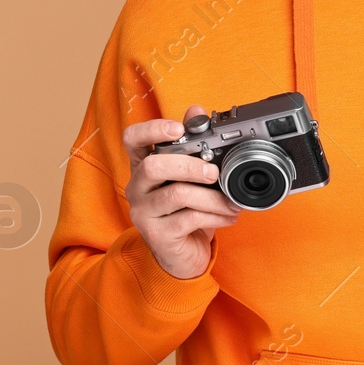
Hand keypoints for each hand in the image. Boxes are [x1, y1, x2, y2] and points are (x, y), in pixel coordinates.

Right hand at [122, 105, 241, 279]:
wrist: (182, 254)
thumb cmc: (185, 209)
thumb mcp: (191, 176)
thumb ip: (193, 143)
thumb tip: (196, 109)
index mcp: (143, 166)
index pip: (132, 139)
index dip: (151, 129)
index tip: (177, 129)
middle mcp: (137, 187)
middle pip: (153, 166)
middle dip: (189, 166)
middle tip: (214, 172)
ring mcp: (143, 212)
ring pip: (176, 194)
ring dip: (211, 196)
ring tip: (231, 202)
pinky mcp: (156, 235)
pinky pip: (187, 219)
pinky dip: (214, 216)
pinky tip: (228, 216)